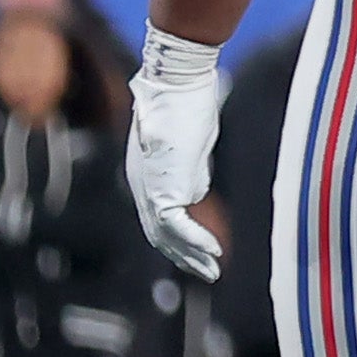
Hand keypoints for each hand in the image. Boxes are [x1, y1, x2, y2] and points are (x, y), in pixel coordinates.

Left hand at [126, 32, 225, 281]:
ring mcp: (149, 188)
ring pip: (165, 237)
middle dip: (184, 257)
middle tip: (207, 272)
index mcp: (145, 175)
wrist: (174, 85)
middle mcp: (141, 186)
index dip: (177, 239)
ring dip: (191, 257)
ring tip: (213, 272)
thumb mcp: (188, 143)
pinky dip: (196, 242)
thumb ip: (189, 169)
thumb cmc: (183, 101)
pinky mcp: (161, 188)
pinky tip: (214, 251)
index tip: (198, 253)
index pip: (157, 217)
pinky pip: (177, 226)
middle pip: (159, 234)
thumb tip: (196, 191)